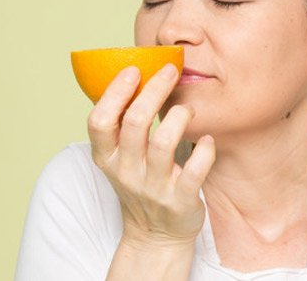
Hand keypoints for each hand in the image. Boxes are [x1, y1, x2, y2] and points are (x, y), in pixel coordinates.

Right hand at [87, 64, 215, 248]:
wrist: (156, 236)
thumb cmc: (141, 184)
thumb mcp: (121, 158)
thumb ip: (123, 124)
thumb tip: (138, 75)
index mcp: (108, 158)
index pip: (99, 121)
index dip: (115, 92)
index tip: (133, 70)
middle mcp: (127, 172)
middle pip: (135, 123)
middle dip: (153, 90)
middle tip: (169, 71)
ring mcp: (153, 187)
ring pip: (163, 143)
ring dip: (179, 116)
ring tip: (188, 108)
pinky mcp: (180, 200)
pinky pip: (195, 171)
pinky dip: (205, 151)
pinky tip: (207, 140)